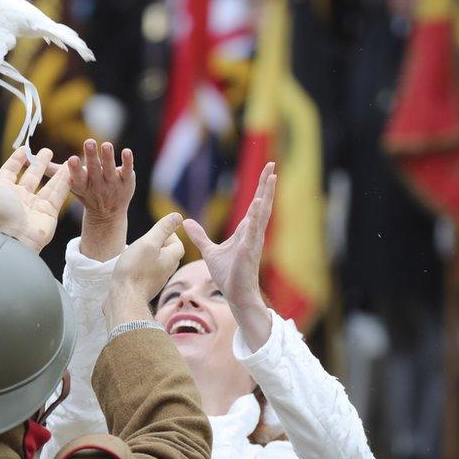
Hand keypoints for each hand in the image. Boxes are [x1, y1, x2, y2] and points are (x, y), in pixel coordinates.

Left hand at [0, 145, 70, 252]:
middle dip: (39, 164)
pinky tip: (71, 170)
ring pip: (48, 184)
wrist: (16, 238)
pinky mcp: (49, 212)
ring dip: (56, 172)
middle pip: (31, 177)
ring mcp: (35, 205)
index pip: (10, 171)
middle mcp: (20, 198)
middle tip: (47, 151)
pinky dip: (65, 182)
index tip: (25, 148)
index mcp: (4, 191)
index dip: (17, 159)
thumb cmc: (1, 211)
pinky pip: (59, 194)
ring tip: (65, 159)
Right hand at [48, 139, 134, 261]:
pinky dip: (127, 161)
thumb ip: (51, 170)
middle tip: (89, 141)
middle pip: (94, 170)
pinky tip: (127, 152)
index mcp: (82, 185)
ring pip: (110, 169)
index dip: (75, 169)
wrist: (108, 213)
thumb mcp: (68, 183)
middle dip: (91, 156)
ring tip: (106, 144)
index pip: (77, 178)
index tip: (71, 159)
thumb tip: (26, 159)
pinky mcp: (126, 180)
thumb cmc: (85, 192)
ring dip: (108, 157)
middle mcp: (97, 185)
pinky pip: (127, 170)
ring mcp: (113, 183)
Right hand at [106, 213, 184, 327]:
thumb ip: (163, 229)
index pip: (177, 244)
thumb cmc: (135, 269)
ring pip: (158, 264)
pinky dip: (143, 266)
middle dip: (160, 244)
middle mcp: (166, 271)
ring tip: (137, 250)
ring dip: (150, 255)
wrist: (124, 298)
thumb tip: (178, 216)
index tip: (157, 230)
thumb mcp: (148, 243)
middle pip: (168, 254)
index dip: (170, 234)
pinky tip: (131, 265)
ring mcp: (156, 281)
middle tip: (146, 238)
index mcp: (171, 259)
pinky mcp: (145, 288)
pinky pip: (148, 273)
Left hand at [183, 162, 275, 349]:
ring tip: (271, 177)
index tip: (266, 172)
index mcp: (245, 231)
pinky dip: (256, 217)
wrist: (235, 294)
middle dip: (266, 184)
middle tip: (272, 164)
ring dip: (266, 195)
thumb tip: (186, 222)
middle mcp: (252, 233)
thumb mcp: (210, 251)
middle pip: (261, 203)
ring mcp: (253, 241)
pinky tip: (259, 203)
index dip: (260, 188)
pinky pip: (253, 231)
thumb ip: (200, 235)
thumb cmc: (228, 274)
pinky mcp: (248, 251)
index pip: (254, 205)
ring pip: (261, 213)